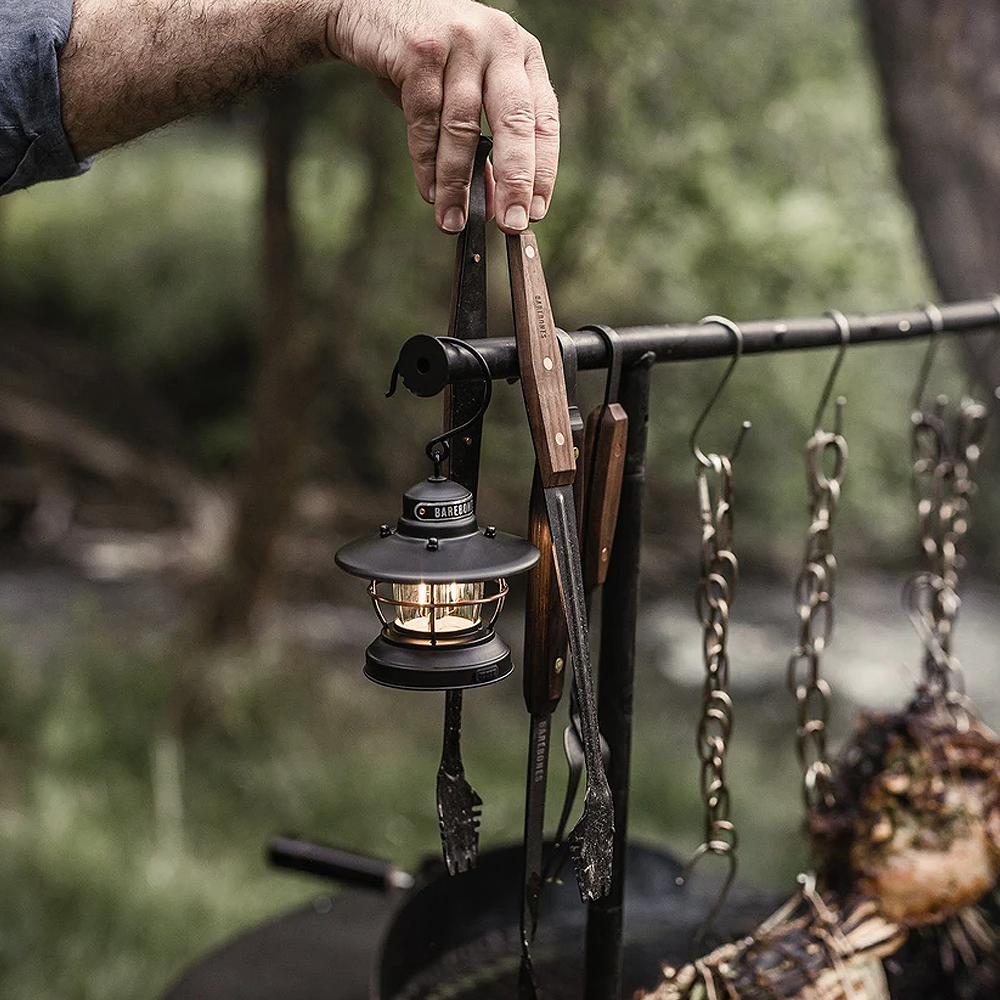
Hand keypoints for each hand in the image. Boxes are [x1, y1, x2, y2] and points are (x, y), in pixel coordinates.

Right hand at [326, 0, 558, 233]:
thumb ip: (486, 145)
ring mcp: (461, 42)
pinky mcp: (421, 51)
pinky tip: (430, 192)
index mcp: (523, 54)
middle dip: (515, 179)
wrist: (371, 10)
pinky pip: (426, 120)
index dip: (542, 171)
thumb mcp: (468, 95)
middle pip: (514, 121)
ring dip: (458, 182)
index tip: (535, 212)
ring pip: (464, 127)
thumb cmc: (430, 61)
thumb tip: (495, 205)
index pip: (544, 120)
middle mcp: (499, 43)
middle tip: (510, 223)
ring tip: (453, 220)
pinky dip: (426, 162)